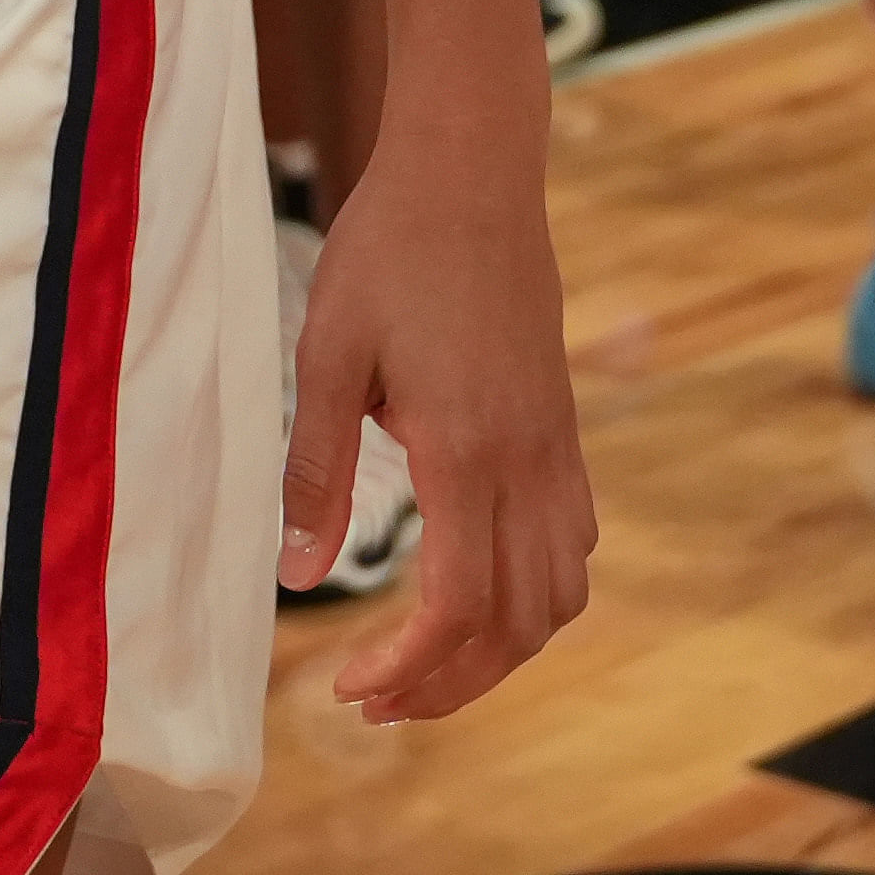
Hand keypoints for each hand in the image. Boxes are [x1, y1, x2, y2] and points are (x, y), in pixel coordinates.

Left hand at [290, 122, 596, 726]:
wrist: (472, 171)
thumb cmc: (391, 252)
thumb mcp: (328, 356)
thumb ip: (316, 470)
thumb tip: (299, 576)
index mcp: (465, 451)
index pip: (459, 607)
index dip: (409, 669)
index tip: (350, 691)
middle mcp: (528, 461)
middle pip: (520, 623)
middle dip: (453, 684)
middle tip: (378, 704)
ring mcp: (557, 445)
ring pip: (562, 593)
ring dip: (501, 650)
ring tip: (427, 664)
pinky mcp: (562, 427)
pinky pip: (574, 541)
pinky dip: (535, 594)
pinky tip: (477, 587)